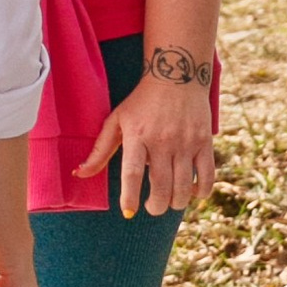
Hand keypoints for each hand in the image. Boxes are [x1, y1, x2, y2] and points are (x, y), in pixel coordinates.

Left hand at [79, 52, 215, 218]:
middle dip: (156, 207)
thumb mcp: (116, 120)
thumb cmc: (141, 102)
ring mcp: (186, 142)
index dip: (130, 197)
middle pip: (162, 187)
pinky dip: (202, 192)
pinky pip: (207, 176)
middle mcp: (162, 141)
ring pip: (184, 187)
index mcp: (137, 136)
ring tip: (169, 201)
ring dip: (176, 202)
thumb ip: (100, 150)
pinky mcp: (205, 141)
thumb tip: (79, 174)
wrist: (177, 74)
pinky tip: (193, 194)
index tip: (128, 212)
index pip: (133, 173)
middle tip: (151, 207)